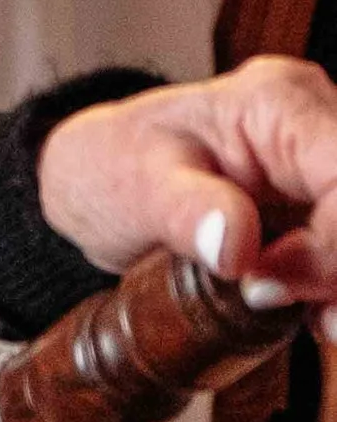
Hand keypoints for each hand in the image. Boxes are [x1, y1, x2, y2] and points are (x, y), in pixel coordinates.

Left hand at [37, 57, 336, 333]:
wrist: (107, 179)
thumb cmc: (118, 165)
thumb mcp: (134, 184)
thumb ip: (186, 212)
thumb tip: (235, 247)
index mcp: (277, 103)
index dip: (332, 246)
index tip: (265, 284)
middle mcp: (319, 121)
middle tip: (279, 301)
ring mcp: (328, 161)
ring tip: (312, 318)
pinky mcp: (330, 200)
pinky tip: (316, 314)